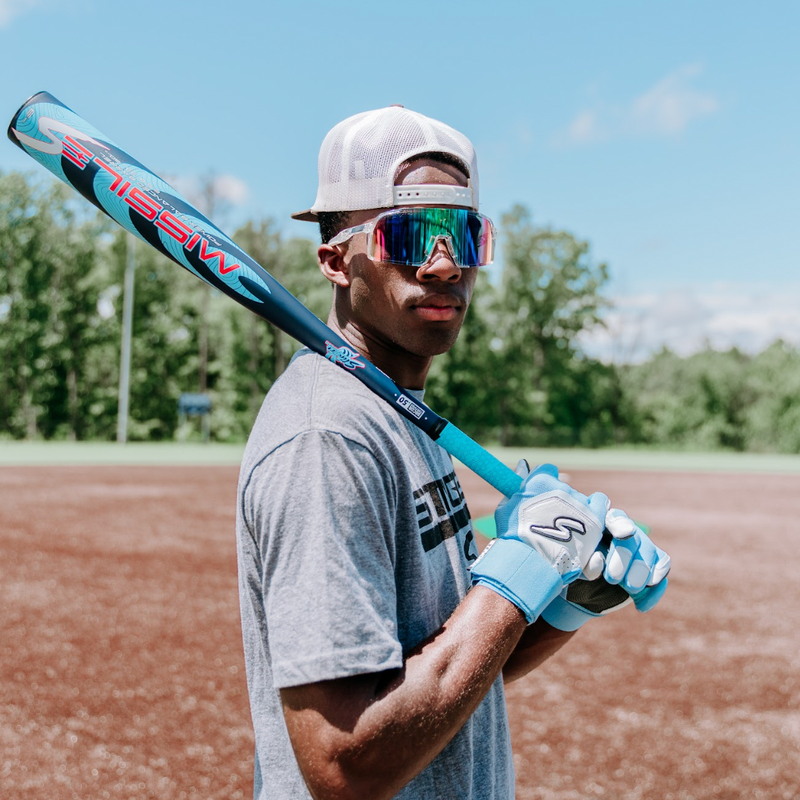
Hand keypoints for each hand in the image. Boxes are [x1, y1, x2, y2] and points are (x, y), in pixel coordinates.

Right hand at [470, 462, 609, 622]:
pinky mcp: (594, 517)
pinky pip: (600, 502)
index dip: (545, 485)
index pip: (547, 471)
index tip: (542, 497)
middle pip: (564, 487)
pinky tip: (587, 521)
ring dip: (577, 508)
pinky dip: (595, 509)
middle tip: (553, 519)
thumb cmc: (514, 537)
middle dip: (560, 500)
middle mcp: (561, 487)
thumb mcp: (507, 507)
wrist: (531, 562)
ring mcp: (579, 502)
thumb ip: (517, 485)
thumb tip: (523, 464)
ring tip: (569, 528)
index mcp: (539, 481)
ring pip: (581, 497)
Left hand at [542, 509, 670, 630]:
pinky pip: (659, 577)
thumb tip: (598, 561)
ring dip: (642, 572)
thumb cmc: (570, 569)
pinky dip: (653, 592)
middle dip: (626, 556)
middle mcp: (624, 534)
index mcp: (602, 524)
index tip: (623, 534)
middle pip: (634, 537)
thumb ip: (582, 559)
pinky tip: (641, 606)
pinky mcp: (649, 570)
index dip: (621, 524)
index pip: (615, 518)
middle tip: (613, 577)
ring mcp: (638, 551)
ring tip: (630, 588)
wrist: (577, 590)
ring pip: (651, 553)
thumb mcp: (571, 563)